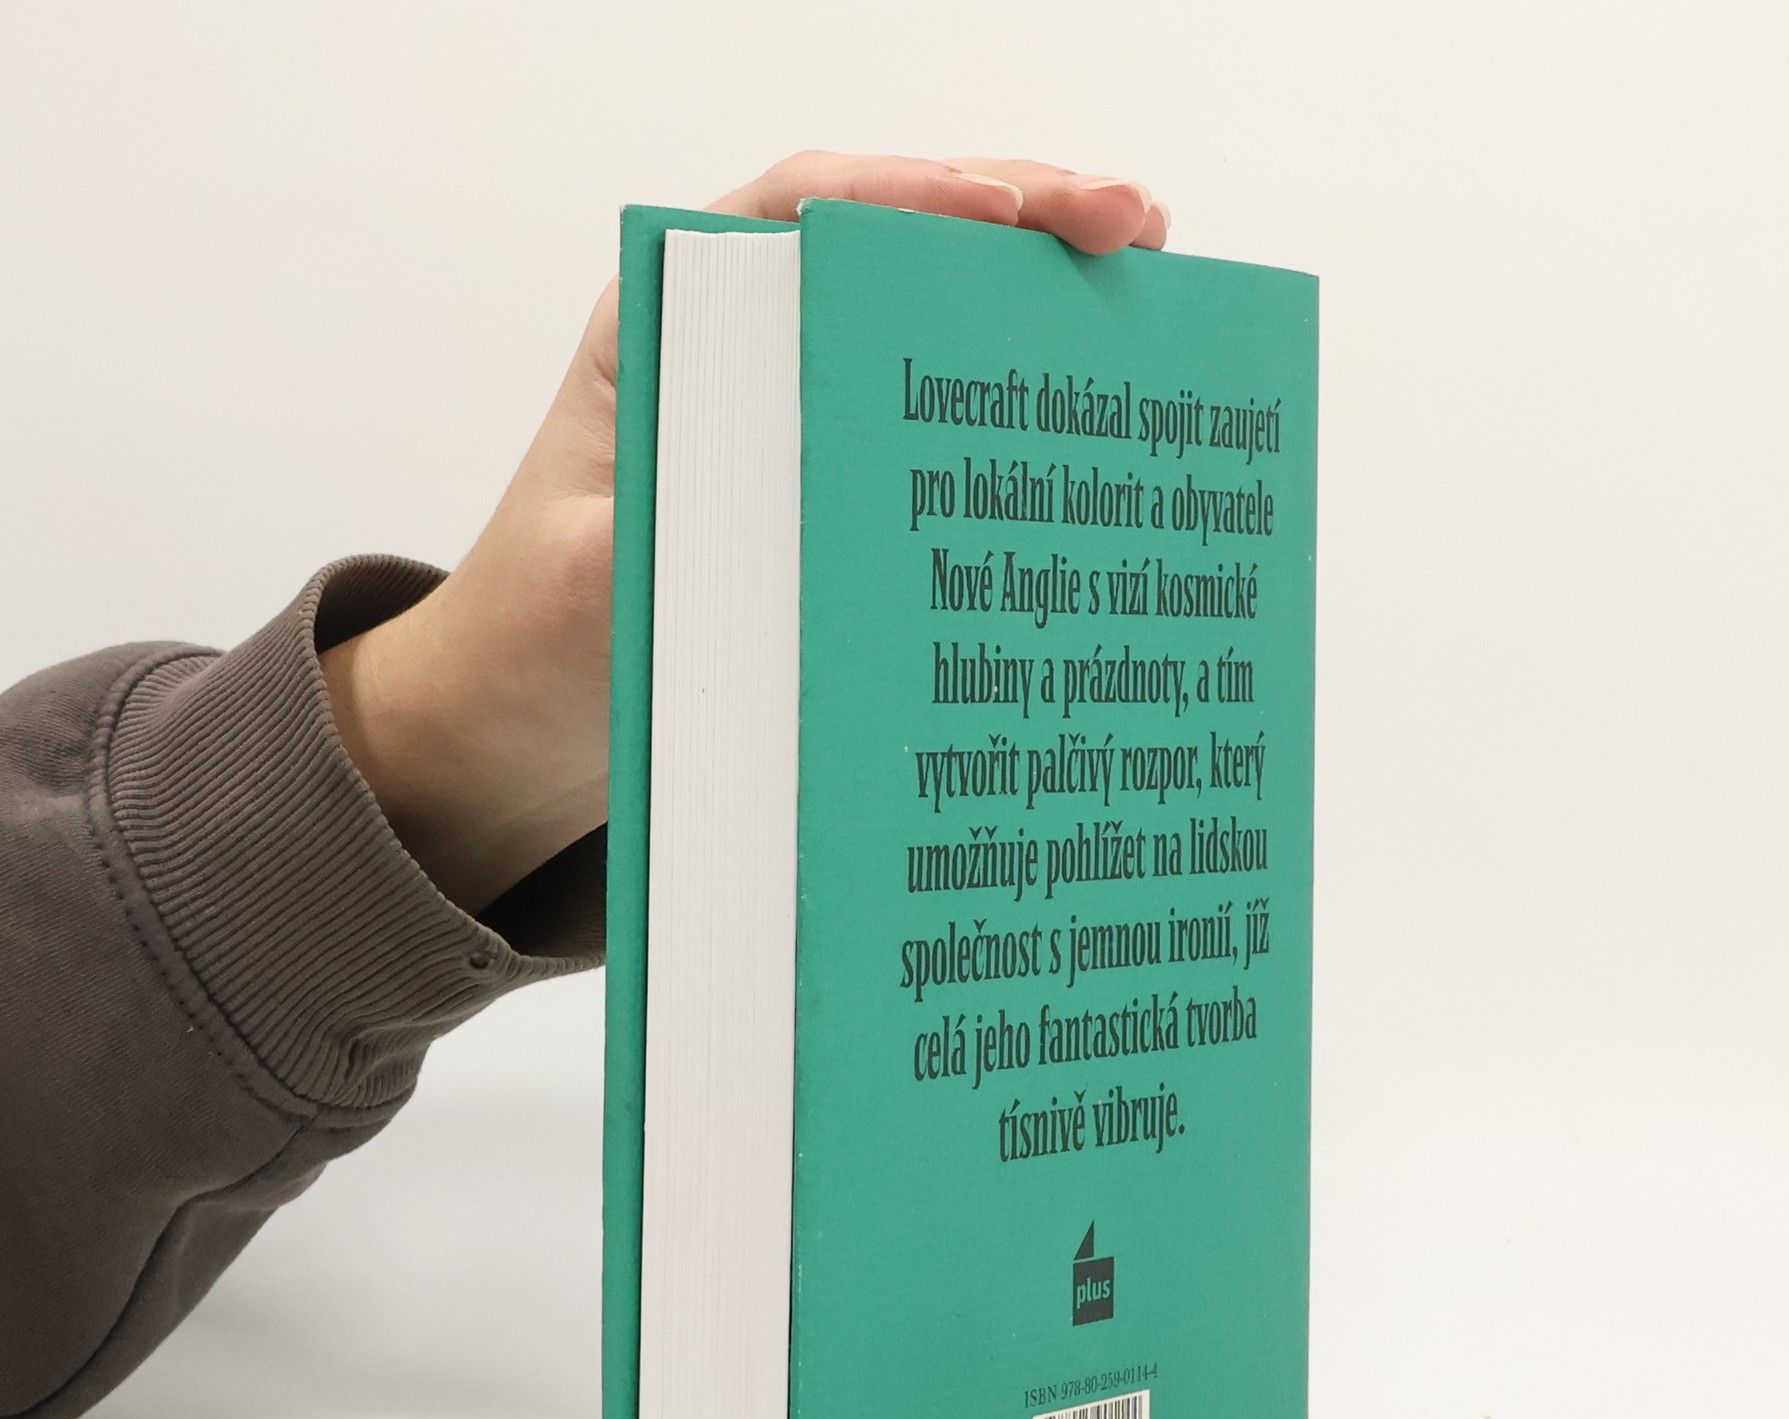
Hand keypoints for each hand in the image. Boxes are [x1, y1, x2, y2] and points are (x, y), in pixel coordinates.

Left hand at [320, 155, 1168, 913]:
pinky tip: (1091, 420)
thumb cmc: (531, 646)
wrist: (513, 728)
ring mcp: (785, 415)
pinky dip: (1007, 412)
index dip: (915, 196)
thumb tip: (779, 520)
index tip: (1014, 209)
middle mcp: (732, 353)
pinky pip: (923, 426)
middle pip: (888, 249)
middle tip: (1137, 225)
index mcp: (660, 333)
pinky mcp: (820, 488)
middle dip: (1018, 223)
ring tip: (1150, 291)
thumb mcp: (580, 595)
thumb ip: (658, 542)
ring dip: (1031, 304)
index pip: (798, 216)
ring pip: (921, 325)